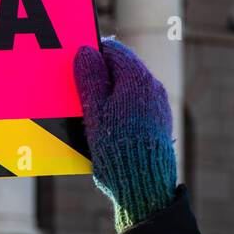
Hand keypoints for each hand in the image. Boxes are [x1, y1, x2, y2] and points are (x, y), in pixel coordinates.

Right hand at [73, 37, 176, 232]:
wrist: (144, 183)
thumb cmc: (116, 147)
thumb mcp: (94, 109)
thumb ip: (90, 77)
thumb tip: (86, 51)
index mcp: (137, 78)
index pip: (113, 50)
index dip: (92, 52)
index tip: (75, 62)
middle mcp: (152, 87)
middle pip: (122, 68)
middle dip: (99, 74)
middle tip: (78, 86)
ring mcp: (158, 105)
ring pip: (129, 87)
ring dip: (109, 91)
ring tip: (89, 108)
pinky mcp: (158, 122)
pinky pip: (136, 105)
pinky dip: (120, 107)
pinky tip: (107, 123)